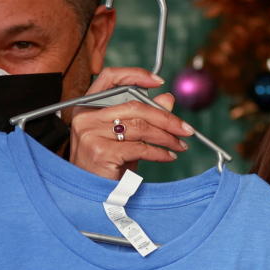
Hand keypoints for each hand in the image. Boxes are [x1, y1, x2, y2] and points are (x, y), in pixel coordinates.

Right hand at [67, 68, 195, 179]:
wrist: (91, 195)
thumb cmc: (106, 165)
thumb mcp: (125, 137)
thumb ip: (144, 116)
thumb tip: (168, 98)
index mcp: (87, 107)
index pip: (109, 77)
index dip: (135, 74)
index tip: (159, 81)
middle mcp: (85, 117)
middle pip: (134, 106)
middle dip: (165, 117)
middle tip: (184, 128)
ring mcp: (91, 134)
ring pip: (140, 127)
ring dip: (166, 136)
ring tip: (179, 144)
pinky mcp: (101, 152)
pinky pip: (140, 147)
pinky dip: (159, 152)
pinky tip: (168, 156)